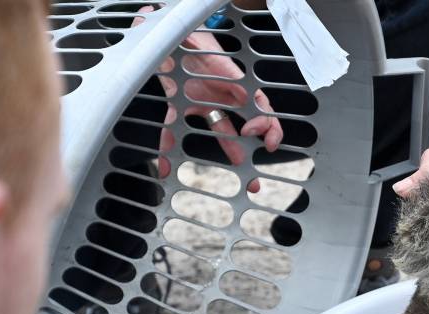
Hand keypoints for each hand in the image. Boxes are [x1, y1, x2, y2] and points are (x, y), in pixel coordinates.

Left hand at [136, 7, 283, 192]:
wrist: (165, 33)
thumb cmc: (182, 32)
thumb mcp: (187, 35)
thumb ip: (181, 33)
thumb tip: (159, 20)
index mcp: (227, 75)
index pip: (257, 99)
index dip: (264, 118)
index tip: (256, 132)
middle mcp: (220, 91)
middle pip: (249, 118)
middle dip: (264, 139)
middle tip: (269, 157)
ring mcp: (202, 100)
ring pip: (223, 130)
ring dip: (232, 152)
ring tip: (243, 179)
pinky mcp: (181, 105)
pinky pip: (177, 130)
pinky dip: (169, 149)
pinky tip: (164, 166)